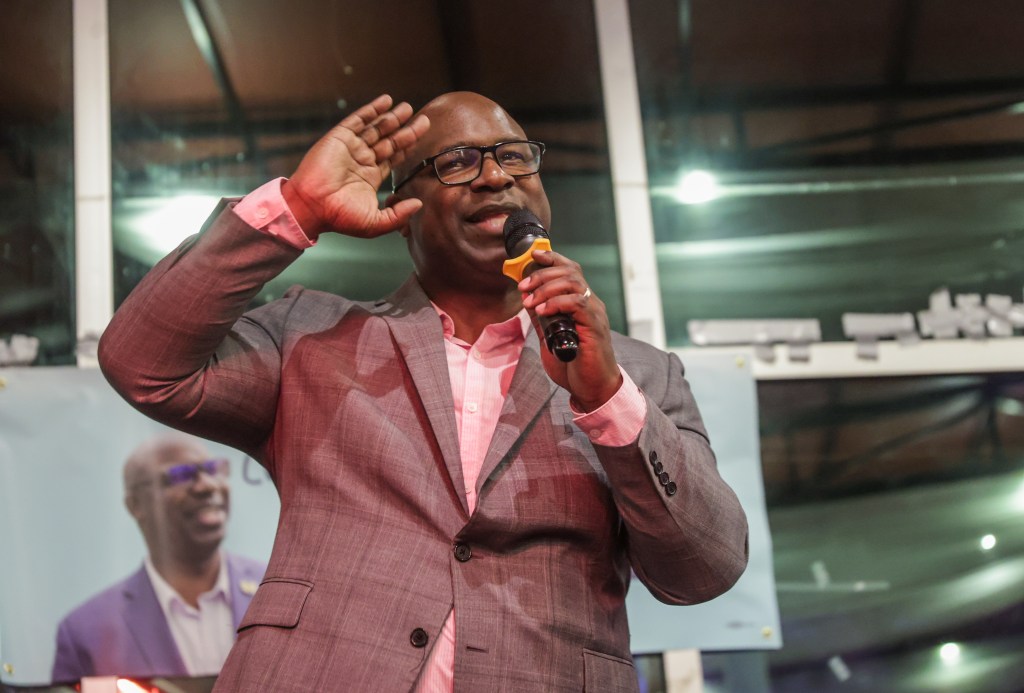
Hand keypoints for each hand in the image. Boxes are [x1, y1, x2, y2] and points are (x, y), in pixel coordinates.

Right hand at [282, 94, 429, 238]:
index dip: (408, 147)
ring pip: (377, 128)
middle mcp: (362, 160)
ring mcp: (351, 147)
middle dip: (407, 129)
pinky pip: (359, 120)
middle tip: (424, 119)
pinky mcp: (340, 137)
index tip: (422, 137)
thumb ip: (399, 214)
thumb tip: (419, 204)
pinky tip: (386, 101)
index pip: (394, 158)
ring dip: (393, 117)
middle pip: (390, 140)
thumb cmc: (339, 218)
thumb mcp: (376, 223)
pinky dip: (372, 109)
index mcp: (370, 177)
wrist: (312, 207)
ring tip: (408, 108)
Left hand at [518, 251, 622, 410]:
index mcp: (581, 303)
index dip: (553, 259)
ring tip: (530, 301)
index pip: (571, 270)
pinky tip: (543, 311)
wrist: (592, 388)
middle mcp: (590, 303)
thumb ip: (541, 318)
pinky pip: (577, 303)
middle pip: (570, 272)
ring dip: (546, 287)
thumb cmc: (574, 365)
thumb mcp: (550, 337)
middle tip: (523, 287)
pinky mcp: (594, 326)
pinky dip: (557, 303)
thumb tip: (527, 299)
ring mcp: (594, 313)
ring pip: (574, 283)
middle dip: (542, 274)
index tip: (533, 256)